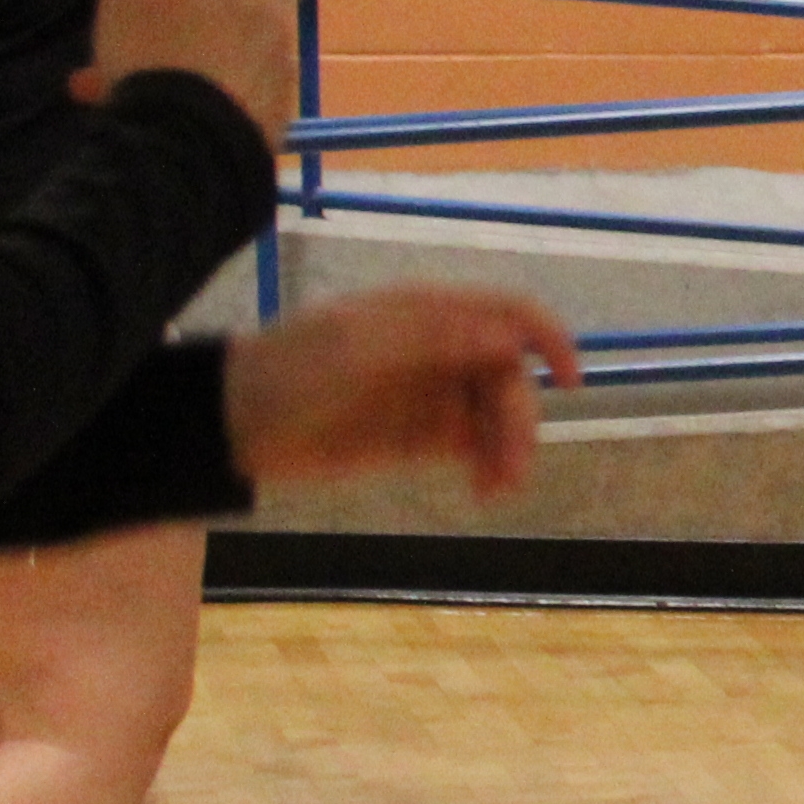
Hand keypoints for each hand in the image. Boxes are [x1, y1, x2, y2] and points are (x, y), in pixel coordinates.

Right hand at [70, 0, 310, 140]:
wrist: (188, 140)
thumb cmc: (151, 55)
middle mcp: (269, 14)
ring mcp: (281, 60)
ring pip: (275, 23)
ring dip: (262, 10)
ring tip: (258, 0)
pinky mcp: (279, 102)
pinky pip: (260, 74)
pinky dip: (238, 68)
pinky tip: (215, 79)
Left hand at [221, 290, 579, 496]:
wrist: (235, 422)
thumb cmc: (292, 371)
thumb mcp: (358, 348)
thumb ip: (435, 340)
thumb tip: (510, 341)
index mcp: (431, 313)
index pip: (511, 314)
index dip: (549, 340)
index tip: (569, 381)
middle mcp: (444, 350)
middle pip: (511, 376)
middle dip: (519, 417)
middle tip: (509, 464)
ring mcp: (434, 394)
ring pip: (499, 415)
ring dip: (510, 447)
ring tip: (499, 486)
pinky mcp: (423, 438)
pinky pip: (476, 448)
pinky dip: (490, 466)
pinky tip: (486, 489)